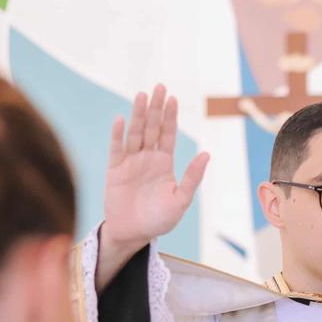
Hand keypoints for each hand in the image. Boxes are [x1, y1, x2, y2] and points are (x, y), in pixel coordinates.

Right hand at [96, 85, 208, 286]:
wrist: (133, 234)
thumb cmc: (158, 220)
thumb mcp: (180, 200)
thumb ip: (192, 177)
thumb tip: (206, 154)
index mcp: (164, 163)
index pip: (167, 134)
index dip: (170, 117)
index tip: (172, 98)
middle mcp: (147, 158)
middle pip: (152, 128)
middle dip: (156, 108)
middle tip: (159, 87)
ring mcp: (130, 162)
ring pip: (135, 133)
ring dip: (138, 115)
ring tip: (141, 95)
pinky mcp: (115, 171)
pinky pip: (116, 150)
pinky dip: (118, 135)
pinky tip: (120, 120)